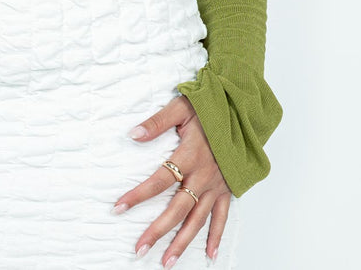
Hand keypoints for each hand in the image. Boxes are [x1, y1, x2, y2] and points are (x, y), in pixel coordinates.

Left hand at [111, 95, 230, 266]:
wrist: (241, 109)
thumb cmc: (209, 107)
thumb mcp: (181, 107)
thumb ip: (157, 122)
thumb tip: (133, 134)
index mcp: (189, 155)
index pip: (159, 180)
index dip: (138, 195)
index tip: (119, 207)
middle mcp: (203, 175)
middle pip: (177, 209)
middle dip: (157, 231)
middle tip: (139, 249)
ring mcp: (216, 185)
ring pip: (198, 220)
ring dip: (182, 243)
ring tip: (166, 262)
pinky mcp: (228, 188)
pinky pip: (223, 217)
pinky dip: (216, 236)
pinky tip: (210, 254)